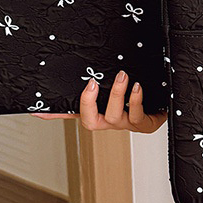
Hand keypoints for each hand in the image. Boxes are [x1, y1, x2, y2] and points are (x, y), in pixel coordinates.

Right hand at [30, 70, 167, 132]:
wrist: (164, 106)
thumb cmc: (135, 99)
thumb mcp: (112, 89)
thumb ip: (93, 86)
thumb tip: (74, 79)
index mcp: (100, 113)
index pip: (73, 115)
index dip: (55, 115)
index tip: (38, 110)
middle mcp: (110, 121)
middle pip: (91, 122)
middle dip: (89, 102)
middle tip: (93, 82)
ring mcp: (126, 124)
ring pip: (115, 117)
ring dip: (117, 95)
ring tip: (122, 77)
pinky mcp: (145, 125)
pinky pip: (138, 118)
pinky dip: (136, 101)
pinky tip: (138, 88)